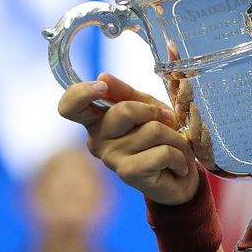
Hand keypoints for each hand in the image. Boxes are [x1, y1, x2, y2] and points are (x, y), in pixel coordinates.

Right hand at [57, 72, 198, 204]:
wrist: (181, 175)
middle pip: (125, 111)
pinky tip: (178, 166)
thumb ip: (126, 93)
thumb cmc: (161, 139)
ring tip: (175, 148)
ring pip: (153, 130)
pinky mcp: (128, 173)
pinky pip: (163, 152)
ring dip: (175, 138)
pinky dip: (180, 157)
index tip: (102, 86)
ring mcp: (110, 158)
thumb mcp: (147, 109)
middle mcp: (97, 139)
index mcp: (97, 120)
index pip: (70, 106)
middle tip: (168, 124)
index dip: (81, 93)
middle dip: (156, 114)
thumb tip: (102, 76)